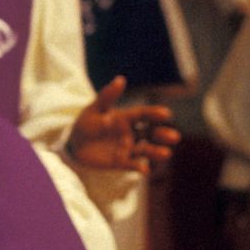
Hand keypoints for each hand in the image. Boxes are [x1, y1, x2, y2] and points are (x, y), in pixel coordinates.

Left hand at [65, 76, 179, 174]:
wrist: (74, 145)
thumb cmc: (86, 124)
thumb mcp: (95, 109)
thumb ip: (107, 96)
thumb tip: (120, 79)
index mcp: (126, 118)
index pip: (143, 115)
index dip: (154, 114)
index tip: (166, 114)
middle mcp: (131, 133)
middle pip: (150, 133)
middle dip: (162, 135)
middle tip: (174, 136)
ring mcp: (128, 148)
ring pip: (146, 150)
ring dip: (156, 152)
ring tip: (166, 153)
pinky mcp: (121, 162)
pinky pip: (132, 165)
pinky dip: (139, 167)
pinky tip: (145, 170)